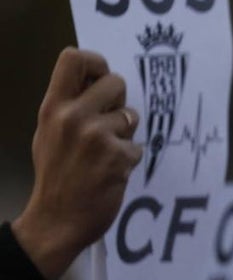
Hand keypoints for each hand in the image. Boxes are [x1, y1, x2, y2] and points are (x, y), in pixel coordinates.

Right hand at [12, 48, 142, 279]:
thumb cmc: (56, 176)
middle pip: (116, 81)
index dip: (95, 62)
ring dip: (125, 133)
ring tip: (105, 153)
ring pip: (131, 116)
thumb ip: (69, 106)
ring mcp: (97, 137)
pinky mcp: (118, 157)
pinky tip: (111, 172)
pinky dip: (128, 158)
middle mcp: (73, 117)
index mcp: (53, 108)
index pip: (74, 58)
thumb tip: (96, 82)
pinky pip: (137, 146)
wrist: (56, 221)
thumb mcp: (48, 133)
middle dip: (119, 101)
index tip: (100, 77)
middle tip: (108, 123)